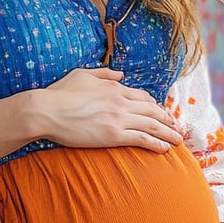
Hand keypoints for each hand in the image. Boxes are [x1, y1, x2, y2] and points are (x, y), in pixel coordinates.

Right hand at [38, 67, 182, 152]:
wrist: (46, 110)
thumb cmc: (59, 93)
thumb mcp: (82, 74)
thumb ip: (104, 74)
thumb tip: (120, 74)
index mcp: (114, 87)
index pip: (142, 96)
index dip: (155, 104)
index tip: (162, 111)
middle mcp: (120, 101)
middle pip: (152, 110)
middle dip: (167, 119)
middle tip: (176, 127)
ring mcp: (118, 118)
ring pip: (152, 125)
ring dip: (168, 133)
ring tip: (178, 140)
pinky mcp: (113, 135)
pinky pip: (141, 138)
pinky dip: (156, 143)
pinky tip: (164, 148)